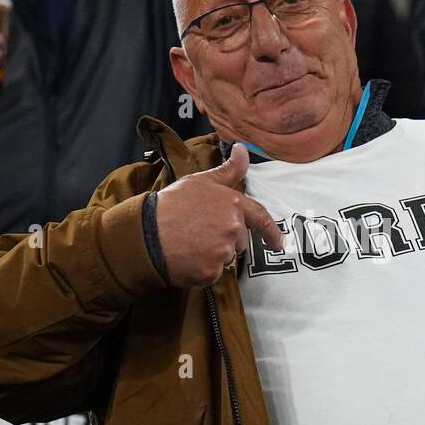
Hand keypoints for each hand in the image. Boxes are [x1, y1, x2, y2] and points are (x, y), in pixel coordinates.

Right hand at [151, 143, 284, 287]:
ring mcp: (223, 252)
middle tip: (199, 233)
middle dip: (226, 240)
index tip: (279, 243)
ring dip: (213, 255)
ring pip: (226, 258)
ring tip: (190, 244)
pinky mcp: (211, 272)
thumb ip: (227, 171)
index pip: (260, 218)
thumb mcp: (200, 181)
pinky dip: (202, 270)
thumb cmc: (171, 204)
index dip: (271, 232)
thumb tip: (243, 150)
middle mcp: (233, 229)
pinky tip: (186, 258)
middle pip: (240, 241)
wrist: (145, 233)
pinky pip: (213, 274)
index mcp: (232, 205)